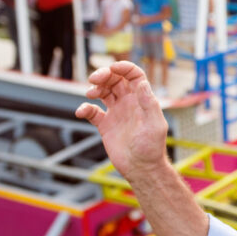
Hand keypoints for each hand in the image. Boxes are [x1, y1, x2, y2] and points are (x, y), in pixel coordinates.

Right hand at [75, 62, 168, 179]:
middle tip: (95, 79)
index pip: (134, 76)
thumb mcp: (154, 125)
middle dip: (105, 75)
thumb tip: (142, 83)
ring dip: (95, 87)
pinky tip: (82, 111)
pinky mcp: (106, 125)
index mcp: (142, 99)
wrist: (141, 168)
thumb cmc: (152, 148)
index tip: (112, 67)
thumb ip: (148, 103)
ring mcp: (117, 113)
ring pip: (104, 92)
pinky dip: (85, 108)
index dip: (124, 68)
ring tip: (91, 93)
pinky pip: (93, 112)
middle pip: (116, 80)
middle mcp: (129, 103)